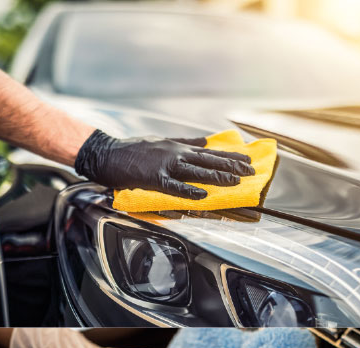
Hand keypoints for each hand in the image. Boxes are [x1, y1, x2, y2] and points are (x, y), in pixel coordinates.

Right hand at [74, 130, 254, 198]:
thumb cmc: (135, 149)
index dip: (231, 156)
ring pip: (196, 172)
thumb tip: (206, 140)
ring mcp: (166, 166)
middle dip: (231, 166)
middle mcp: (176, 154)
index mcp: (180, 147)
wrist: (108, 153)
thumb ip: (186, 142)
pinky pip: (174, 186)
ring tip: (235, 181)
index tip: (249, 160)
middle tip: (251, 172)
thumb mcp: (164, 140)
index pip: (211, 152)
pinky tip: (202, 195)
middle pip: (209, 161)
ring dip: (217, 176)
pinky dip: (188, 190)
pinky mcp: (154, 179)